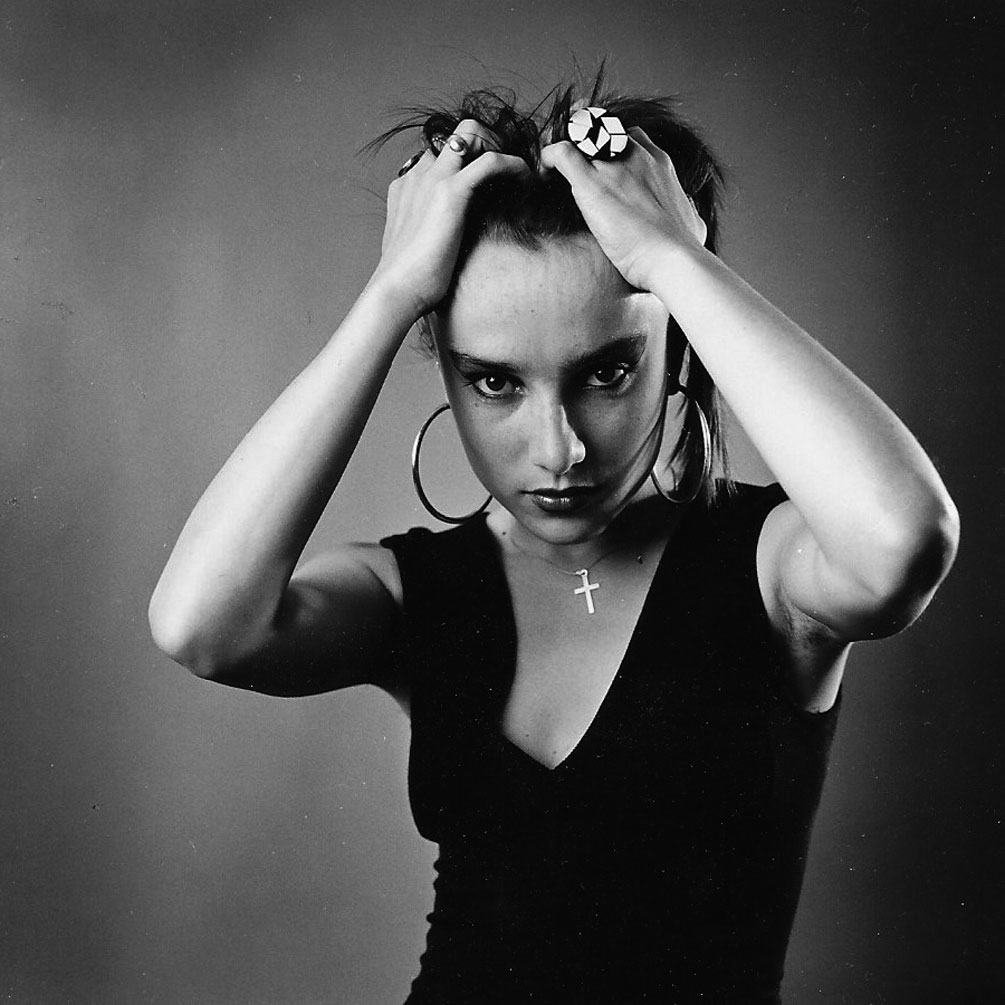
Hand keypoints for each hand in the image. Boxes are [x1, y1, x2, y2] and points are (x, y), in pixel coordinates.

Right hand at [372, 119, 531, 320]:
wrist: (396, 290)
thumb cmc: (409, 280)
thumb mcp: (417, 247)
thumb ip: (428, 232)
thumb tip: (447, 243)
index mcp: (407, 187)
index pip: (439, 155)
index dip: (468, 161)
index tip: (491, 181)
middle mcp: (418, 175)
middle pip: (456, 135)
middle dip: (486, 142)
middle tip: (508, 171)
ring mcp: (433, 179)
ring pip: (471, 133)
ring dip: (500, 145)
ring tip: (520, 173)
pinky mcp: (451, 192)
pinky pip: (491, 161)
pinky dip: (514, 164)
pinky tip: (527, 180)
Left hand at [540, 127, 707, 291]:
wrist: (674, 259)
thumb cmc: (685, 247)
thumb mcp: (693, 219)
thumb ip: (686, 209)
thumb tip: (689, 214)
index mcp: (658, 163)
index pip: (631, 136)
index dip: (612, 142)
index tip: (601, 156)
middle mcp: (636, 156)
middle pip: (604, 127)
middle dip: (585, 134)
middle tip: (571, 150)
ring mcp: (613, 167)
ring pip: (580, 133)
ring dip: (564, 142)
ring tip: (552, 161)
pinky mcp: (592, 185)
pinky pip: (561, 153)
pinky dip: (549, 157)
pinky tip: (544, 170)